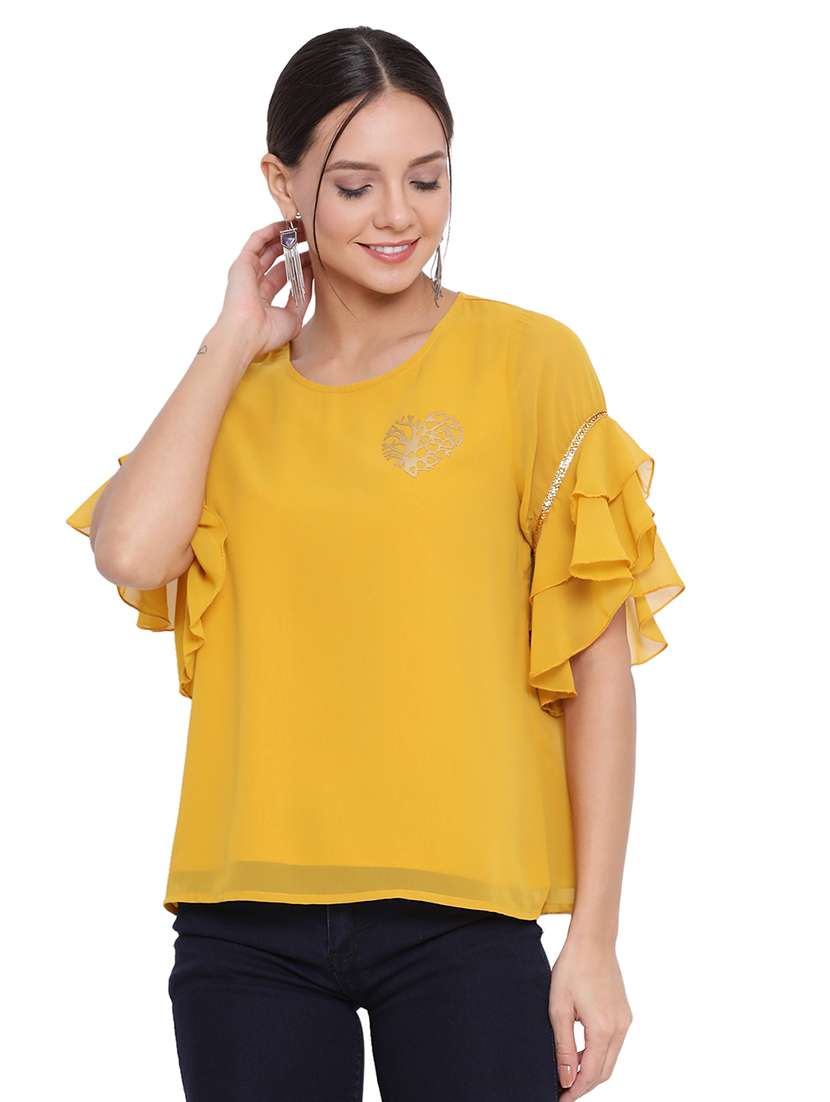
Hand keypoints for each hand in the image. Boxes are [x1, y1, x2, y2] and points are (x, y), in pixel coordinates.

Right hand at [216, 219, 313, 361]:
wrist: (247, 334)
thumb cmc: (267, 333)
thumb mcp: (293, 317)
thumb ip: (302, 298)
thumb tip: (311, 278)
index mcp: (264, 299)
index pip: (285, 276)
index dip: (301, 265)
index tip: (316, 256)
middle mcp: (255, 284)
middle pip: (277, 260)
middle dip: (294, 248)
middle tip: (311, 237)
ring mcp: (247, 273)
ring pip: (267, 248)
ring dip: (284, 236)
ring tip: (302, 226)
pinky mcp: (242, 263)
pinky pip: (256, 241)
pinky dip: (270, 232)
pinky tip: (285, 225)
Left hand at [548, 938, 632, 1098]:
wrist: (592, 941)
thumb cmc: (572, 969)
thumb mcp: (559, 1009)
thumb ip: (564, 1047)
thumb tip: (566, 1078)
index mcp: (603, 1029)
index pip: (591, 1074)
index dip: (576, 1091)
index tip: (560, 1099)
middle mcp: (620, 1028)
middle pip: (604, 1072)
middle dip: (584, 1085)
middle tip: (563, 1091)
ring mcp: (625, 1021)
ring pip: (610, 1059)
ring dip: (592, 1070)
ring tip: (569, 1074)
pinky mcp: (624, 1014)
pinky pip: (613, 1044)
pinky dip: (599, 1054)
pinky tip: (581, 1052)